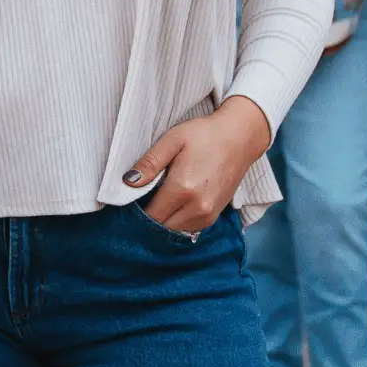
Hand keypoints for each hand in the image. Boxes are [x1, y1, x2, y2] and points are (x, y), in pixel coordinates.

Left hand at [122, 96, 269, 236]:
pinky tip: (173, 205)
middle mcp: (197, 207)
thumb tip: (128, 182)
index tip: (129, 202)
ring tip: (157, 202)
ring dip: (163, 221)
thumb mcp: (172, 140)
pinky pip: (189, 229)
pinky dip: (178, 222)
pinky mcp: (215, 216)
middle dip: (149, 218)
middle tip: (141, 202)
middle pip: (162, 227)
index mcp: (182, 189)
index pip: (151, 215)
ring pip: (175, 231)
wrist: (239, 138)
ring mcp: (208, 215)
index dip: (136, 212)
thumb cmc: (204, 135)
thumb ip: (150, 163)